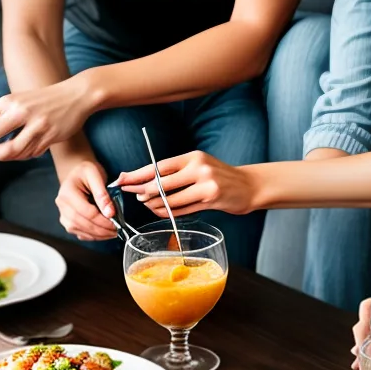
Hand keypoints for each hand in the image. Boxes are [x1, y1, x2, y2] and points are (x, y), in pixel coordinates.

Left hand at [0, 74, 95, 160]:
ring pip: (14, 151)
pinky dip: (23, 154)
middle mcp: (23, 113)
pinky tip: (22, 149)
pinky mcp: (51, 136)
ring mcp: (38, 126)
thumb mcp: (15, 100)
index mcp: (10, 102)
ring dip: (5, 156)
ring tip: (1, 154)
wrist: (76, 95)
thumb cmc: (42, 99)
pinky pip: (31, 152)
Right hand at [55, 159, 117, 240]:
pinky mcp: (68, 221)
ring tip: (114, 232)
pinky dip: (93, 236)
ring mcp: (63, 215)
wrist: (77, 173)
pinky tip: (104, 233)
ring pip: (80, 231)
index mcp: (67, 193)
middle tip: (118, 229)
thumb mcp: (96, 175)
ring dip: (99, 235)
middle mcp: (62, 206)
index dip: (102, 219)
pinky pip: (80, 233)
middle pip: (83, 223)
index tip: (117, 221)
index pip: (86, 212)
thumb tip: (110, 213)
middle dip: (102, 229)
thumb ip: (102, 194)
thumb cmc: (87, 172)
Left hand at [117, 151, 258, 215]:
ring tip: (146, 204)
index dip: (138, 173)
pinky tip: (160, 211)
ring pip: (170, 199)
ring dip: (154, 204)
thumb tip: (146, 180)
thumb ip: (177, 172)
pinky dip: (167, 212)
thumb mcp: (200, 165)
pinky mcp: (211, 201)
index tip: (122, 179)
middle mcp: (199, 169)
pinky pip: (182, 210)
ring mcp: (206, 185)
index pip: (159, 166)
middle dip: (142, 190)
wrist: (248, 186)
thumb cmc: (219, 176)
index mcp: (193, 157)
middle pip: (161, 183)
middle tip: (131, 194)